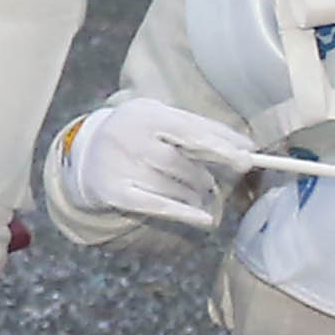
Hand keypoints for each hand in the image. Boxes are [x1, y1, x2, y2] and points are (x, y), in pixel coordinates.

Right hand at [54, 97, 250, 233]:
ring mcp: (118, 166)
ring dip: (193, 195)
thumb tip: (247, 145)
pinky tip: (203, 220)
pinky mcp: (114, 193)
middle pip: (181, 164)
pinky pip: (156, 207)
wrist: (87, 153)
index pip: (188, 132)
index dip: (219, 147)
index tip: (246, 160)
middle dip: (202, 177)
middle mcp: (127, 138)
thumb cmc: (138, 132)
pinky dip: (184, 215)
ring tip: (196, 195)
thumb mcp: (164, 119)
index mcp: (144, 114)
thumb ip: (205, 129)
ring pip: (172, 188)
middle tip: (210, 184)